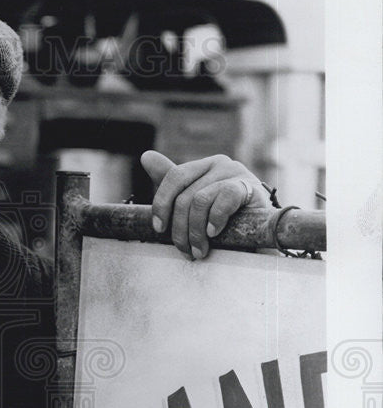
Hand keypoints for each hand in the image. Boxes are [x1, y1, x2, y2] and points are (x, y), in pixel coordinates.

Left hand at [140, 150, 267, 258]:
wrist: (262, 235)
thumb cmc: (227, 220)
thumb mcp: (196, 203)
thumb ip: (173, 184)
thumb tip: (146, 156)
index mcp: (204, 166)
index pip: (174, 177)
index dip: (162, 204)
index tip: (159, 229)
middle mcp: (220, 164)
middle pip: (184, 195)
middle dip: (180, 228)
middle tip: (185, 251)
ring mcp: (236, 173)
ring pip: (199, 200)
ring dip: (196, 231)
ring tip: (200, 251)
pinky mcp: (251, 188)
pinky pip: (224, 199)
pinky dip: (215, 219)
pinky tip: (215, 233)